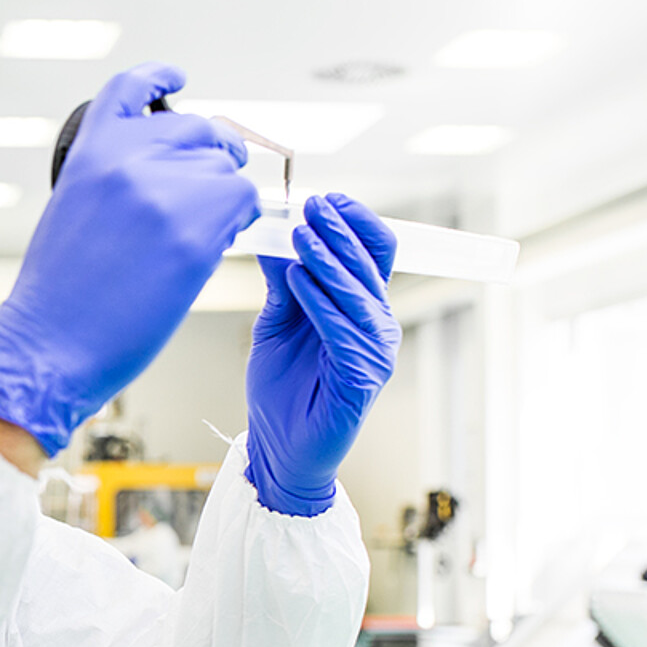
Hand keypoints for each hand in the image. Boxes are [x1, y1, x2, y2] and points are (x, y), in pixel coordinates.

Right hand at [0, 63, 257, 455]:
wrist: (48, 345)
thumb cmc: (58, 296)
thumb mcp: (72, 211)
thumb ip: (113, 179)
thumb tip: (165, 176)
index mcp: (91, 151)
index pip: (132, 90)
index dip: (160, 78)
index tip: (179, 78)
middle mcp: (129, 157)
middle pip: (197, 130)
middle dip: (212, 157)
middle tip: (212, 192)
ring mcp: (164, 189)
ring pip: (225, 171)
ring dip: (221, 201)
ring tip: (190, 241)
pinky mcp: (196, 228)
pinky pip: (243, 204)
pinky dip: (237, 223)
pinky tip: (216, 244)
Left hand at [245, 194, 400, 516]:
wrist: (278, 447)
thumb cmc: (281, 391)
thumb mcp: (275, 325)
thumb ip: (281, 285)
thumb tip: (270, 237)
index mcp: (360, 308)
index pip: (373, 253)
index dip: (355, 222)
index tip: (325, 199)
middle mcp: (376, 325)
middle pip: (369, 265)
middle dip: (339, 231)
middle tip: (311, 206)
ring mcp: (375, 350)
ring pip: (357, 292)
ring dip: (327, 260)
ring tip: (298, 235)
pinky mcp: (364, 375)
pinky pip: (342, 328)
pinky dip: (319, 300)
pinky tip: (295, 278)